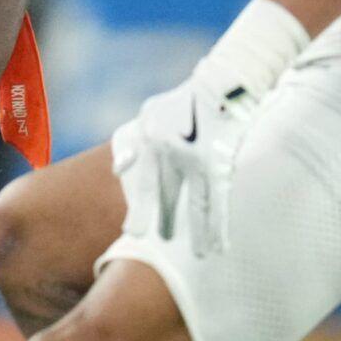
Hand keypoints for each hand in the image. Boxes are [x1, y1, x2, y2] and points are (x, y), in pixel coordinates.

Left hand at [111, 67, 262, 257]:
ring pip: (198, 205)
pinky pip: (220, 200)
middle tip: (159, 243)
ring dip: (198, 234)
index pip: (145, 184)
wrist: (222, 84)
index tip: (133, 232)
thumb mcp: (150, 114)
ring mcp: (199, 160)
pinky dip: (219, 224)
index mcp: (154, 144)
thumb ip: (131, 142)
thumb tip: (117, 169)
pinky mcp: (222, 163)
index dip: (141, 210)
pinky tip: (220, 245)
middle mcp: (173, 155)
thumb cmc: (183, 102)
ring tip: (199, 256)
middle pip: (168, 197)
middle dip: (164, 222)